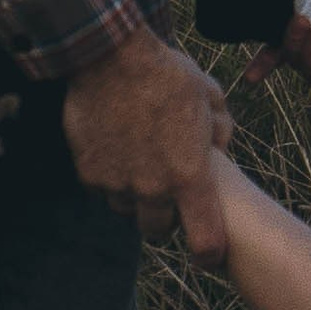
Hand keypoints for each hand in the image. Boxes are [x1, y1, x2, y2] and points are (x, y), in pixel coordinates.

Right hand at [62, 26, 235, 249]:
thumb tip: (220, 150)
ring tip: (141, 164)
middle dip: (165, 219)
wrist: (111, 57)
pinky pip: (102, 191)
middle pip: (158, 231)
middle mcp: (152, 188)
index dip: (209, 251)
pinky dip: (111, 179)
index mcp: (189, 175)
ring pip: (128, 212)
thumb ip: (221, 130)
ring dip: (135, 199)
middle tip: (167, 193)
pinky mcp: (89, 174)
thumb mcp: (209, 96)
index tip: (209, 252)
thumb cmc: (167, 73)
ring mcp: (117, 183)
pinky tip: (117, 151)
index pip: (204, 239)